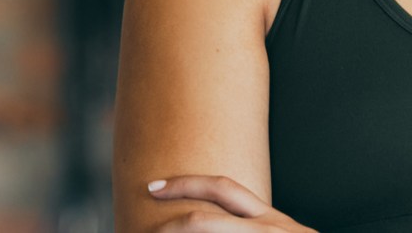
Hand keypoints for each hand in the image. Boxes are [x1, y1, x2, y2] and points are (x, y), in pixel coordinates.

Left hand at [146, 174, 318, 231]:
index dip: (185, 183)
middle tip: (144, 227)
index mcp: (267, 219)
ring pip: (207, 232)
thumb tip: (211, 220)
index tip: (155, 186)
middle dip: (170, 221)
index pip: (222, 188)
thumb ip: (253, 224)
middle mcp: (267, 229)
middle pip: (206, 219)